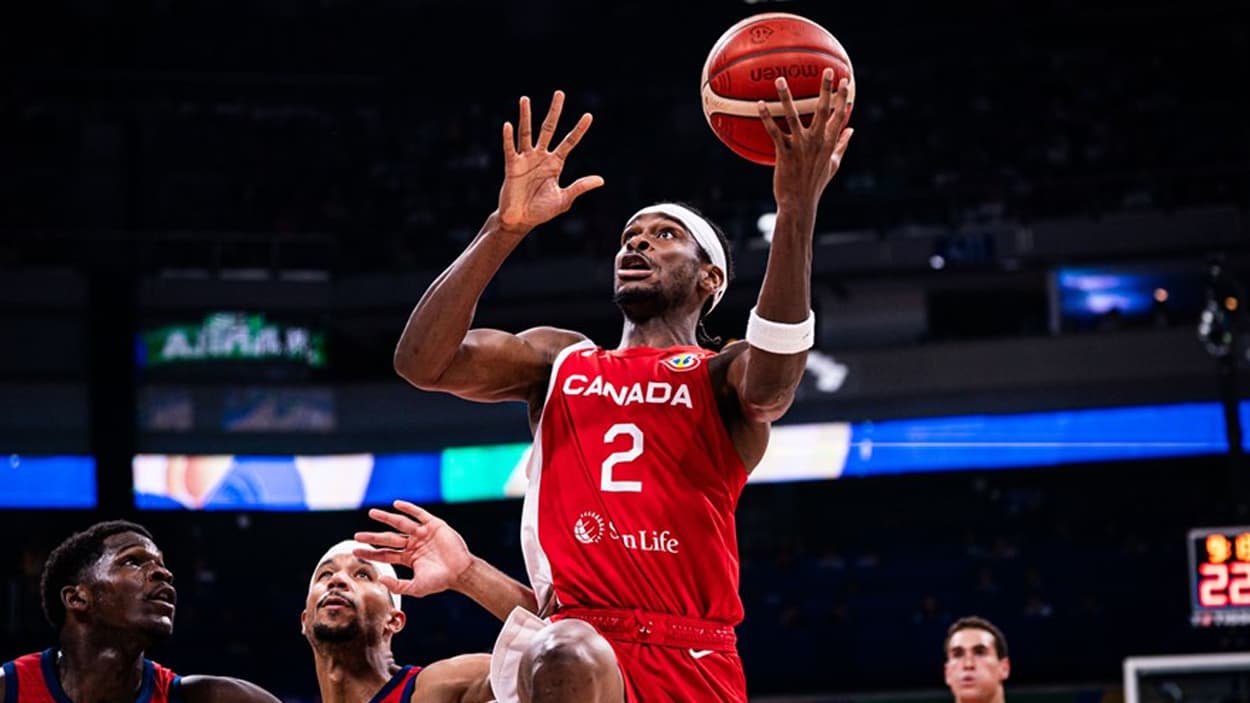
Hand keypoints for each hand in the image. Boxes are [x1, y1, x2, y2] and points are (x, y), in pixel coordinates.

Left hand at [352, 500, 472, 598]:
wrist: (460, 573)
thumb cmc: (440, 581)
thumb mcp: (415, 587)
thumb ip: (397, 585)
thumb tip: (379, 579)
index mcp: (408, 558)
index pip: (385, 553)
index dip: (370, 552)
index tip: (355, 550)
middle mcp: (413, 544)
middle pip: (389, 538)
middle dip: (373, 537)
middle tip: (357, 536)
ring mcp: (423, 534)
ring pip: (401, 523)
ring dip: (386, 518)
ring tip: (372, 513)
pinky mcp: (434, 525)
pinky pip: (419, 514)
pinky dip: (409, 508)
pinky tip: (397, 505)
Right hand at [497, 90, 604, 231]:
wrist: (520, 220)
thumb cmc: (541, 211)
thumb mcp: (564, 199)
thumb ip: (580, 187)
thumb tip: (601, 180)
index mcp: (555, 164)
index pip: (569, 142)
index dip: (579, 130)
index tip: (589, 115)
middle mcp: (541, 157)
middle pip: (548, 129)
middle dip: (554, 112)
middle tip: (560, 93)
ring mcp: (525, 160)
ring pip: (526, 133)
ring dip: (526, 116)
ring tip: (525, 99)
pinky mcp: (511, 166)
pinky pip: (510, 149)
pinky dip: (508, 138)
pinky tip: (508, 125)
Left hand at [758, 70, 853, 208]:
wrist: (799, 203)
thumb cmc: (815, 184)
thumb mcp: (833, 164)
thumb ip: (842, 145)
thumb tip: (852, 129)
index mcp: (829, 143)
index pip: (840, 116)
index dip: (842, 98)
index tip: (845, 80)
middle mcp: (817, 142)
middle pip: (823, 110)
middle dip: (826, 89)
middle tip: (826, 70)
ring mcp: (800, 147)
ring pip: (794, 116)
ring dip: (786, 97)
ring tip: (780, 79)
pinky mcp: (784, 153)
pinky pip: (774, 131)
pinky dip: (766, 117)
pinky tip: (760, 104)